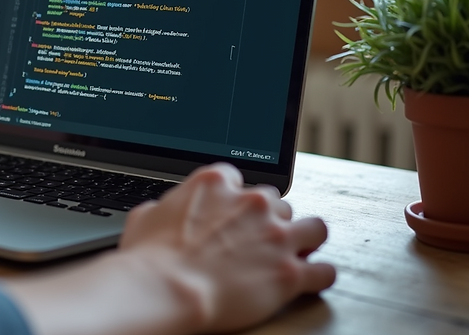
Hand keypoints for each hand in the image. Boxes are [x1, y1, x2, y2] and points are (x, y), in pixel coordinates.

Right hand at [5, 163, 334, 334]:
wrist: (166, 289)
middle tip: (256, 241)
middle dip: (268, 221)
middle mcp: (252, 202)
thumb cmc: (150, 259)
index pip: (239, 180)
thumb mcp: (144, 217)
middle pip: (276, 203)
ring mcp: (276, 235)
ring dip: (304, 240)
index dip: (235, 200)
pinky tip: (312, 279)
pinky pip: (324, 270)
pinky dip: (319, 275)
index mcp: (215, 182)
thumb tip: (161, 211)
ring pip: (313, 227)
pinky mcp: (290, 271)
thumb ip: (164, 207)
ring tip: (296, 253)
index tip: (232, 214)